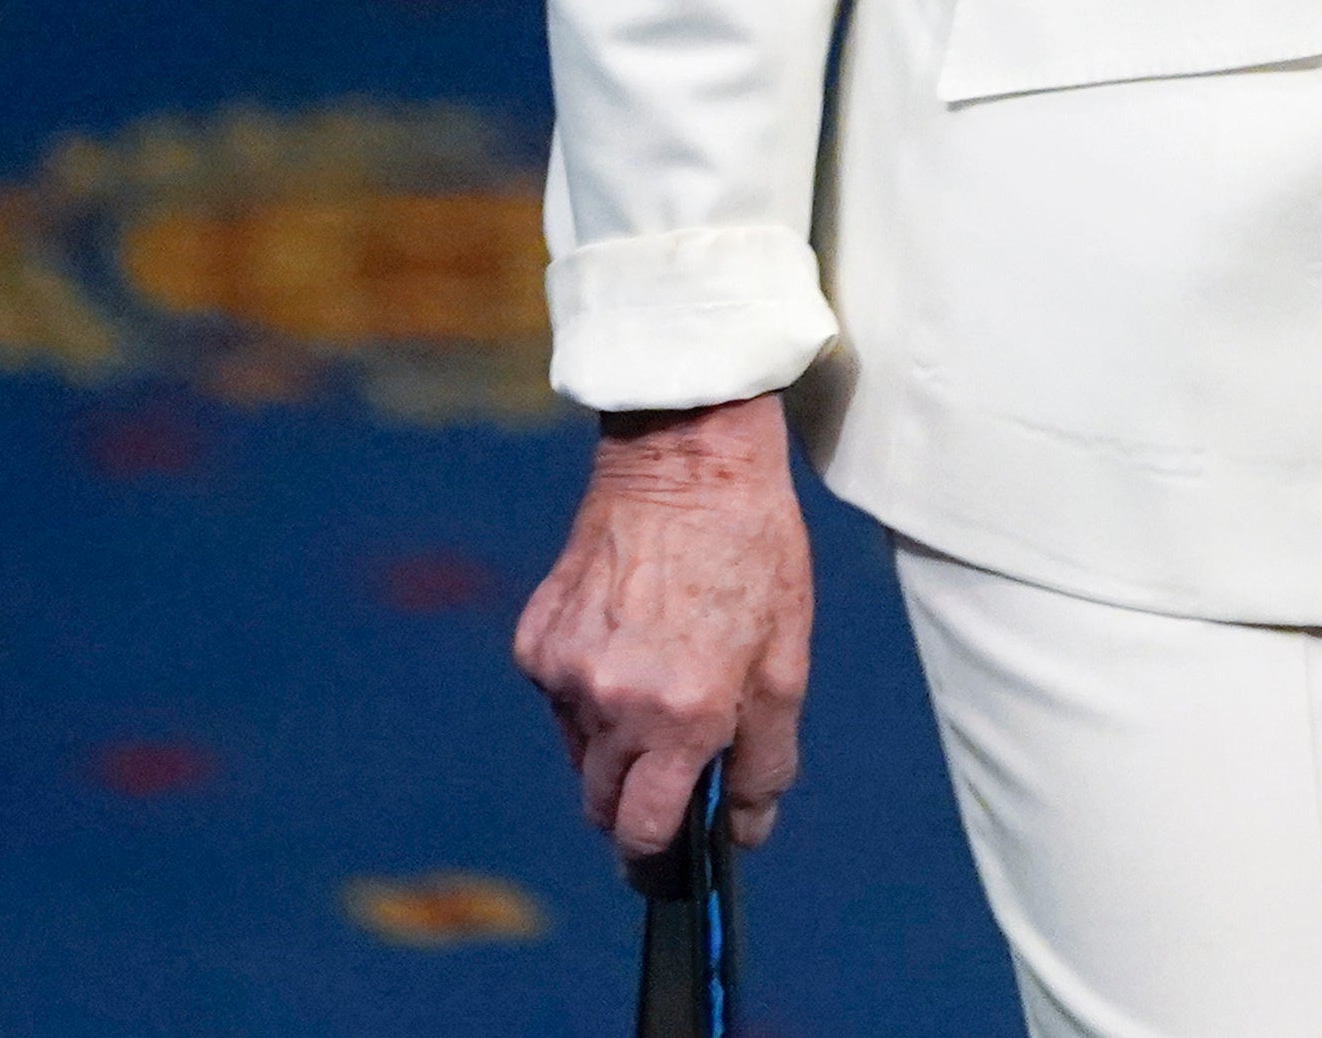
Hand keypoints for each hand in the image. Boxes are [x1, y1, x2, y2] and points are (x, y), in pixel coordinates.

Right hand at [514, 397, 812, 872]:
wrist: (686, 458)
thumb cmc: (751, 551)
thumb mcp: (787, 658)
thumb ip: (766, 757)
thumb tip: (748, 830)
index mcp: (683, 714)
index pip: (643, 829)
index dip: (655, 856)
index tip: (667, 863)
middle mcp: (613, 702)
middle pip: (602, 804)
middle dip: (635, 803)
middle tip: (674, 766)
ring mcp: (564, 671)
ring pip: (580, 753)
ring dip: (613, 743)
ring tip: (660, 675)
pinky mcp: (535, 640)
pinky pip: (558, 699)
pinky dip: (587, 691)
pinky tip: (626, 637)